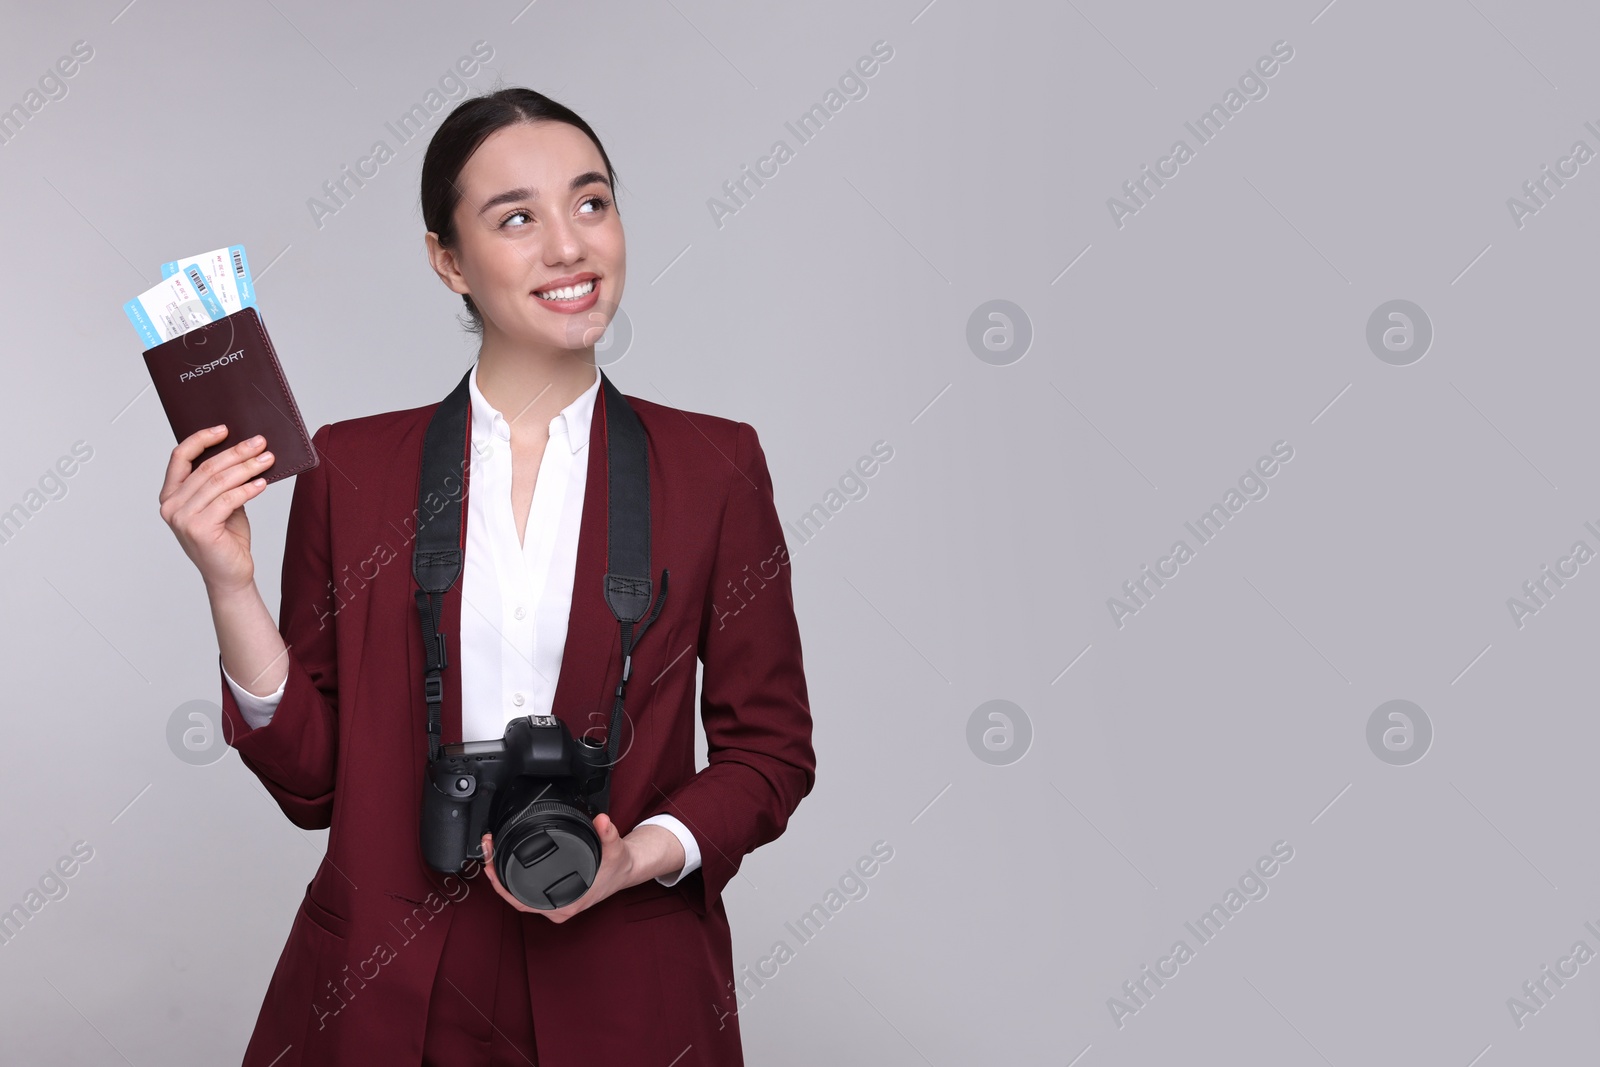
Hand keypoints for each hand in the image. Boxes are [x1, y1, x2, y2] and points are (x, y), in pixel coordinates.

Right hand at [159, 426, 273, 594]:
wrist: (230, 574)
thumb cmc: (226, 538)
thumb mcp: (222, 504)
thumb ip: (221, 482)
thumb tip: (244, 451)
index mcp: (170, 495)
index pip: (180, 457)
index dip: (202, 439)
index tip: (226, 429)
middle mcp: (170, 505)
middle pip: (206, 468)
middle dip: (237, 452)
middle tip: (260, 442)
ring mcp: (181, 518)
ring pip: (218, 481)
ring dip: (247, 467)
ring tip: (268, 458)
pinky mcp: (198, 528)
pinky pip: (228, 500)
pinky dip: (248, 489)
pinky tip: (263, 482)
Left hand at [480, 815, 681, 922]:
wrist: (625, 871)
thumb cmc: (618, 866)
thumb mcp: (615, 848)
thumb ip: (607, 834)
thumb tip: (601, 821)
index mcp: (567, 903)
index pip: (523, 902)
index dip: (502, 886)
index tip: (492, 866)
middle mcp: (557, 907)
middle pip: (515, 897)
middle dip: (497, 875)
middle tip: (488, 849)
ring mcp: (554, 904)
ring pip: (519, 895)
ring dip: (502, 876)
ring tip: (491, 852)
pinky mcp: (553, 896)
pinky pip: (525, 892)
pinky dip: (511, 879)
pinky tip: (503, 863)